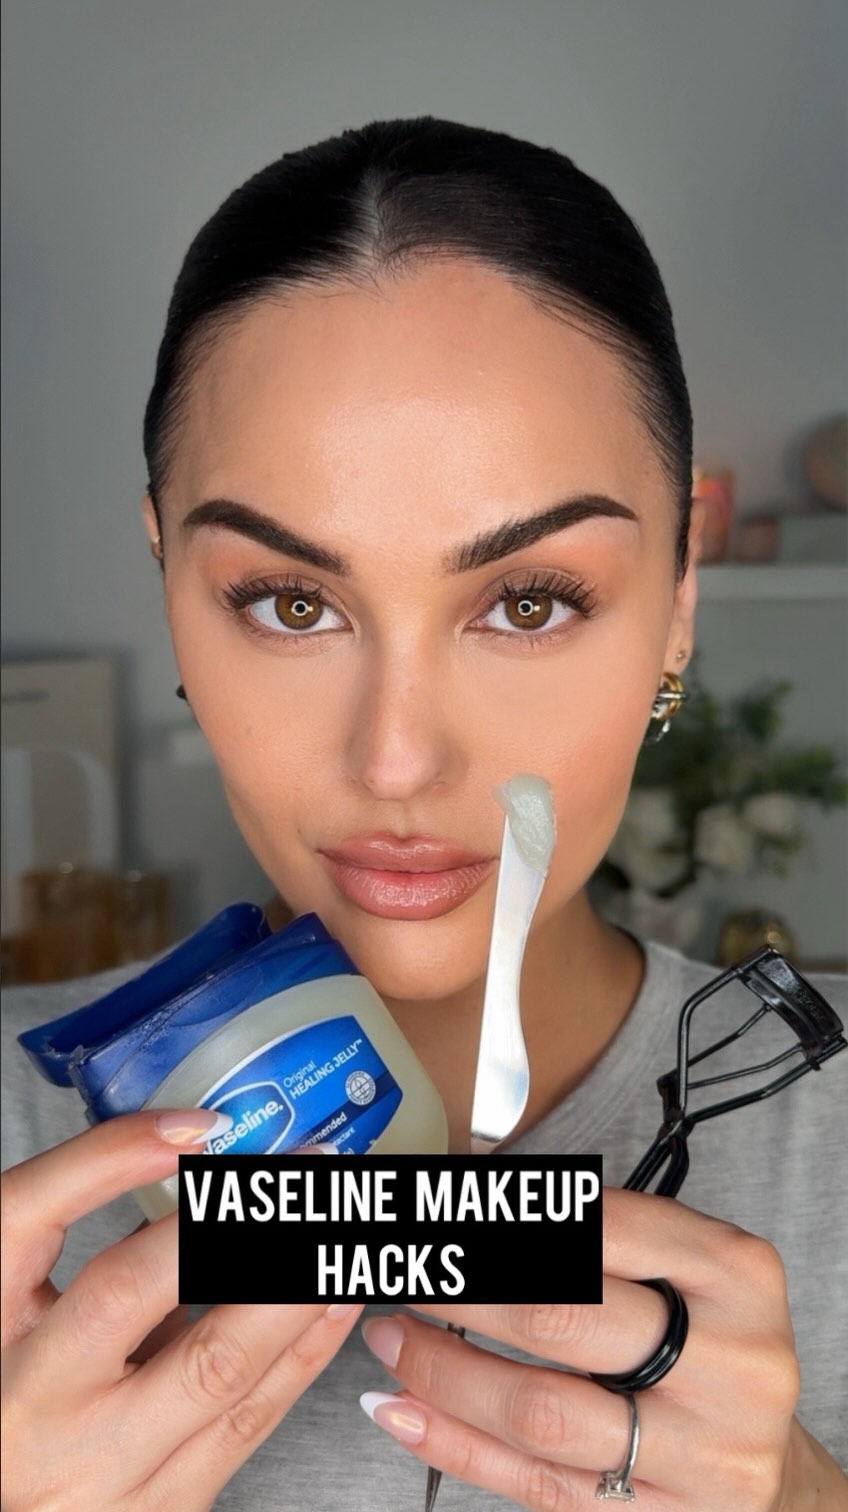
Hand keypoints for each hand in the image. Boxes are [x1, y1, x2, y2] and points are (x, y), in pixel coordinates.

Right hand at [1, 1111, 361, 1510]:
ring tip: (343, 1219)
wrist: (13, 1499)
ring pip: (216, 1368)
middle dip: (231, 1215)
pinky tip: (337, 1295)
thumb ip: (82, 1219)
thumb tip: (191, 1144)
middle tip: (308, 1165)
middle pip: (131, 1293)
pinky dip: (304, 1350)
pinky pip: (248, 1423)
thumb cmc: (18, 1384)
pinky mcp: (160, 1510)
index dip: (110, 1157)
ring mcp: (98, 1471)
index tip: (196, 1123)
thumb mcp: (19, 1292)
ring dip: (296, 1281)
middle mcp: (31, 1405)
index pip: (29, 1216)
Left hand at [358, 1189, 847, 1509]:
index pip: (598, 1227)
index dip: (500, 1215)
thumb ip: (601, 1232)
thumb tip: (473, 1195)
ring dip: (443, 1371)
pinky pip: (539, 1484)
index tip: (435, 1207)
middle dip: (459, 1291)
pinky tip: (407, 1411)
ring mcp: (701, 1452)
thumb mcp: (688, 1265)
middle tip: (401, 1269)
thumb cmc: (712, 1341)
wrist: (773, 1461)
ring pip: (540, 1412)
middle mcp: (730, 1363)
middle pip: (561, 1319)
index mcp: (735, 1275)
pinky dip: (458, 1445)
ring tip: (389, 1336)